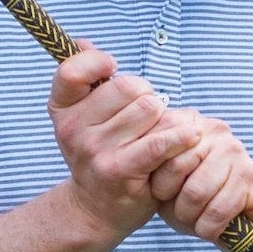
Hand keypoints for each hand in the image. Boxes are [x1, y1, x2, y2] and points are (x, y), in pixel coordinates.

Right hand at [49, 46, 203, 239]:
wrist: (96, 209)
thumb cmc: (100, 152)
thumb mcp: (84, 116)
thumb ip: (86, 79)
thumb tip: (83, 43)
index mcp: (62, 110)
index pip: (73, 70)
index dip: (97, 63)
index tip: (112, 68)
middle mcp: (72, 129)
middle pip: (128, 86)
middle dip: (145, 95)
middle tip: (145, 117)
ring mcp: (94, 151)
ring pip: (150, 109)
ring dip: (163, 118)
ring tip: (158, 134)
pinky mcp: (119, 170)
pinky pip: (160, 141)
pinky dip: (181, 136)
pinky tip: (190, 137)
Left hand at [148, 114, 252, 245]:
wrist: (241, 226)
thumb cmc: (195, 203)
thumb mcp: (164, 186)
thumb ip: (152, 168)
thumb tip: (142, 161)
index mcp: (189, 123)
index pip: (158, 144)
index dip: (156, 180)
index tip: (162, 194)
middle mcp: (215, 130)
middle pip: (176, 167)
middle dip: (172, 201)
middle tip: (181, 212)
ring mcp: (236, 150)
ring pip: (196, 192)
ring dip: (191, 217)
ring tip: (197, 220)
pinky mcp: (252, 176)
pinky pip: (217, 210)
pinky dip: (208, 228)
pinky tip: (211, 228)